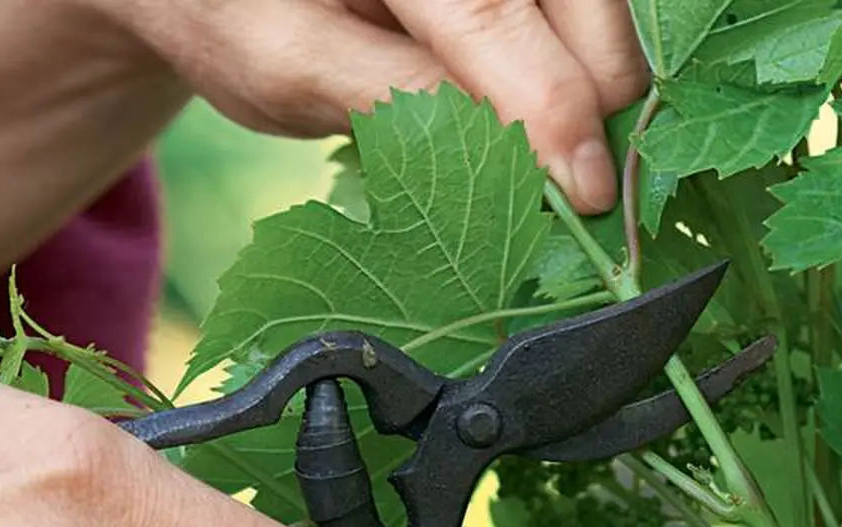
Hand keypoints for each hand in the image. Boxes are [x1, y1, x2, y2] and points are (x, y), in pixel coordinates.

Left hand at [99, 0, 650, 213]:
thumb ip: (392, 99)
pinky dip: (584, 64)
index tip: (586, 192)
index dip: (550, 108)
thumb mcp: (287, 64)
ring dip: (601, 81)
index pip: (490, 15)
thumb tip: (509, 153)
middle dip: (597, 95)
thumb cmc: (241, 14)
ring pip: (596, 3)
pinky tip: (564, 115)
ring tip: (574, 153)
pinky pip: (578, 8)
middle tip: (587, 187)